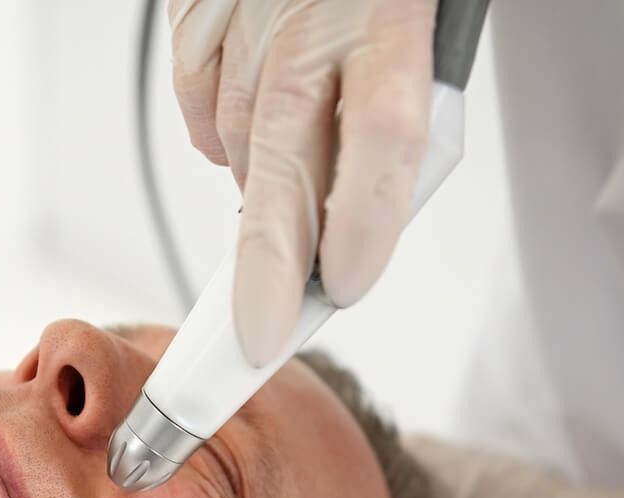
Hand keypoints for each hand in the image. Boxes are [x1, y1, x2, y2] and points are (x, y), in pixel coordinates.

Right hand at [169, 0, 436, 364]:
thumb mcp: (428, 14)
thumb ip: (404, 104)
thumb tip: (370, 209)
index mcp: (389, 9)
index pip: (383, 134)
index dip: (364, 223)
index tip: (348, 285)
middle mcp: (308, 13)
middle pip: (283, 161)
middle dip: (267, 268)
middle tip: (255, 338)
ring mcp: (242, 9)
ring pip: (239, 137)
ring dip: (262, 192)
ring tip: (286, 211)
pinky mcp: (195, 3)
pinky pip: (197, 96)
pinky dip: (218, 135)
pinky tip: (242, 141)